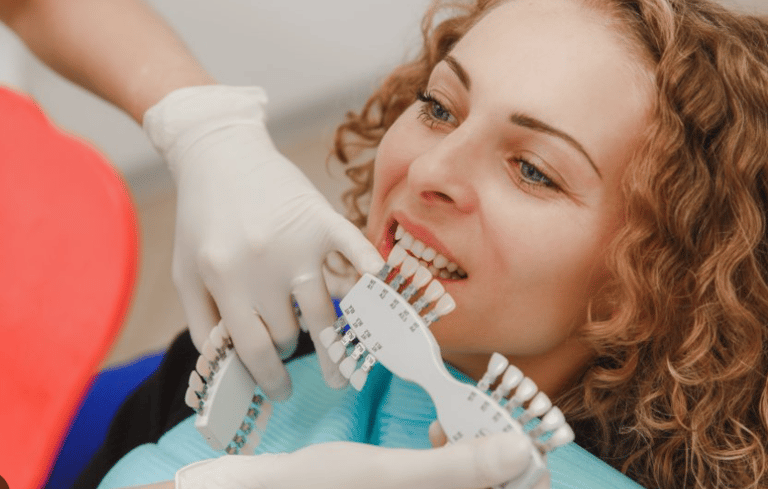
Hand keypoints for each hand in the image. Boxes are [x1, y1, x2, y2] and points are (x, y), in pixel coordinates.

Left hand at [143, 86, 383, 399]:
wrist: (220, 153)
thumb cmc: (202, 217)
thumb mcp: (186, 272)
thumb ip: (201, 321)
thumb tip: (228, 366)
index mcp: (223, 278)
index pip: (253, 348)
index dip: (270, 379)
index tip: (281, 392)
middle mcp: (261, 265)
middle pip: (288, 333)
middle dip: (287, 346)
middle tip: (288, 345)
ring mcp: (296, 242)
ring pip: (322, 311)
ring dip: (329, 336)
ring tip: (337, 352)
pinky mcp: (320, 219)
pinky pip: (354, 251)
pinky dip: (370, 272)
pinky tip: (378, 291)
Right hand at [175, 432, 537, 488]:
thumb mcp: (384, 475)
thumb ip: (457, 467)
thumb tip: (523, 451)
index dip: (528, 469)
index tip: (516, 428)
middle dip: (502, 455)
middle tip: (485, 417)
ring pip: (477, 482)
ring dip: (478, 450)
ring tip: (456, 419)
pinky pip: (448, 479)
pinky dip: (452, 454)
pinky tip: (435, 429)